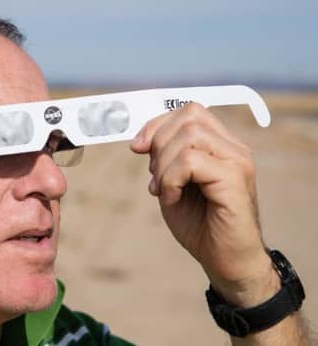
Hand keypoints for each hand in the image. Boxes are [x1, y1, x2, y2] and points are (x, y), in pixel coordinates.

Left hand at [130, 103, 277, 305]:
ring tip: (164, 190)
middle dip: (158, 144)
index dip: (157, 124)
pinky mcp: (235, 180)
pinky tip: (172, 198)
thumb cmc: (200, 224)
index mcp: (220, 145)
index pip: (189, 111)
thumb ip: (163, 158)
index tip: (137, 147)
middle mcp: (233, 149)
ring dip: (164, 164)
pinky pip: (191, 161)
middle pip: (188, 117)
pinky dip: (171, 179)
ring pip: (188, 136)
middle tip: (155, 177)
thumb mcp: (172, 183)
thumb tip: (141, 139)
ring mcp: (237, 162)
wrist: (225, 262)